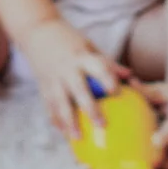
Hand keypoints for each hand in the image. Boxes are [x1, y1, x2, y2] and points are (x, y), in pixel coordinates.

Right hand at [18, 19, 126, 139]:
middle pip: (79, 90)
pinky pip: (49, 105)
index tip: (115, 92)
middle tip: (102, 125)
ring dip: (69, 121)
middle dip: (89, 108)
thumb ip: (108, 62)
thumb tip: (129, 76)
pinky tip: (64, 133)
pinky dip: (56, 120)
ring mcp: (53, 78)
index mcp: (81, 56)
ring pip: (61, 102)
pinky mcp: (43, 86)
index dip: (106, 78)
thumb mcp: (89, 45)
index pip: (96, 67)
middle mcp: (67, 68)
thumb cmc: (70, 39)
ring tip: (78, 138)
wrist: (38, 31)